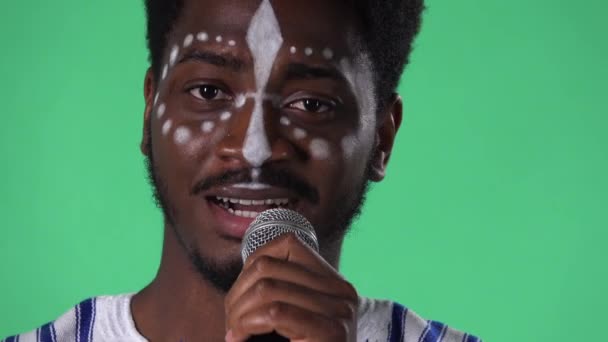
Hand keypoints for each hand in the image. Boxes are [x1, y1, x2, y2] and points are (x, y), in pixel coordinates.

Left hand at [224, 234, 357, 341]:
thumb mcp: (292, 318)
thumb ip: (280, 293)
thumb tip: (248, 271)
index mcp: (333, 281)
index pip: (284, 245)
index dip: (250, 268)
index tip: (241, 299)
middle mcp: (342, 291)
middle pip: (268, 267)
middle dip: (237, 294)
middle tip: (231, 324)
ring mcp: (340, 311)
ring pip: (267, 288)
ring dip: (239, 312)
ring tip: (236, 333)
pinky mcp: (331, 332)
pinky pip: (275, 313)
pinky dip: (248, 324)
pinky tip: (242, 337)